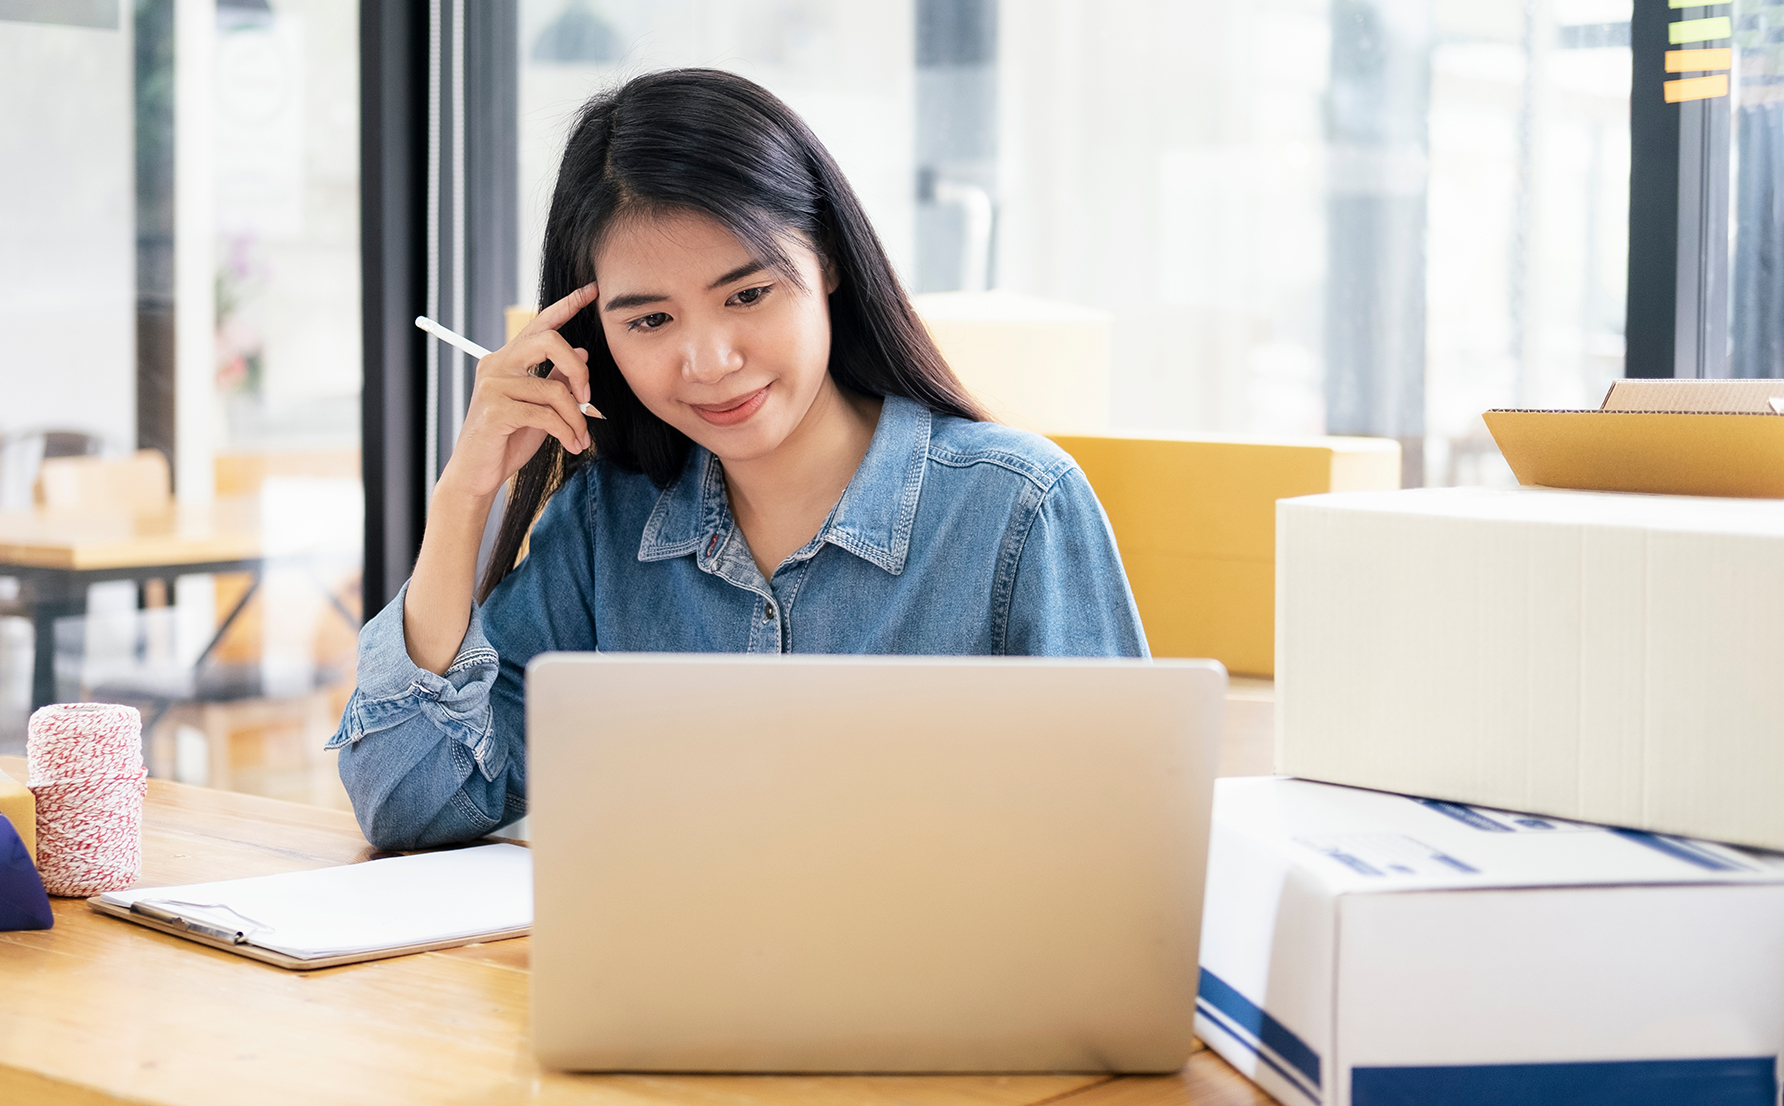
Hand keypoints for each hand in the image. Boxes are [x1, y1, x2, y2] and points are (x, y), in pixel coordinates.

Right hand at [437, 282, 604, 501]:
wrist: (477, 474)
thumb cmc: (508, 439)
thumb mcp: (540, 406)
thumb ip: (556, 378)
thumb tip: (582, 352)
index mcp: (506, 359)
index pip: (540, 324)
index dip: (567, 305)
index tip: (591, 290)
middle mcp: (496, 365)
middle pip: (549, 341)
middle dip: (579, 370)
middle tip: (589, 399)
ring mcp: (493, 386)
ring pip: (554, 389)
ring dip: (577, 418)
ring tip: (582, 438)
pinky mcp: (495, 410)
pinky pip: (546, 415)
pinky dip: (566, 432)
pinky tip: (573, 445)